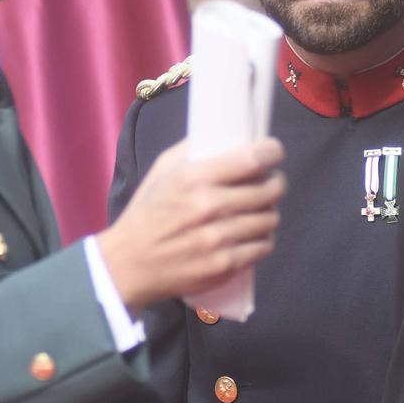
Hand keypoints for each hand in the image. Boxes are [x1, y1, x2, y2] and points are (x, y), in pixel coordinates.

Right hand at [99, 138, 284, 310]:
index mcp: (193, 178)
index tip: (274, 153)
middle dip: (275, 183)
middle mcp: (208, 206)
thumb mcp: (162, 171)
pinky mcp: (224, 265)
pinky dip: (262, 240)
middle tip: (270, 183)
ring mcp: (218, 239)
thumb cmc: (147, 213)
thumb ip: (194, 150)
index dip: (272, 152)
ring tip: (258, 211)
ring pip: (269, 219)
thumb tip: (229, 136)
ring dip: (268, 213)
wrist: (128, 264)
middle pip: (269, 189)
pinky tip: (251, 235)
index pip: (252, 159)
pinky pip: (263, 247)